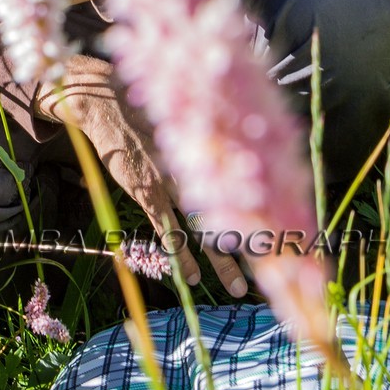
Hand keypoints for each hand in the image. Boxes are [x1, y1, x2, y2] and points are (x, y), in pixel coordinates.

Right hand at [34, 54, 247, 298]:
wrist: (109, 103)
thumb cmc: (148, 108)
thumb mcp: (183, 118)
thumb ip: (203, 138)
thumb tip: (231, 149)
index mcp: (207, 148)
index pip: (242, 186)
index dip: (260, 209)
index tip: (280, 233)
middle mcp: (194, 165)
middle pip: (229, 209)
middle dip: (249, 241)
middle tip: (270, 267)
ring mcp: (170, 180)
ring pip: (203, 225)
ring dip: (220, 257)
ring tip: (234, 286)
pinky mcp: (145, 190)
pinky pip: (166, 227)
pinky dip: (178, 251)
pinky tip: (189, 273)